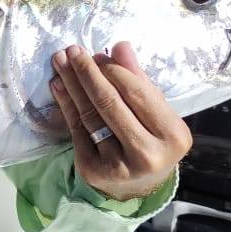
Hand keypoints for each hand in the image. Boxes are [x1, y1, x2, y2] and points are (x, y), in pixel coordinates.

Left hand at [50, 41, 191, 201]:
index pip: (136, 93)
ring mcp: (118, 165)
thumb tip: (120, 46)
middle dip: (87, 73)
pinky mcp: (93, 170)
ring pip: (89, 114)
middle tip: (72, 51)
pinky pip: (75, 129)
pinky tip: (58, 85)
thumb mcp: (154, 110)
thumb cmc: (150, 138)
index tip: (96, 54)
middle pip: (109, 103)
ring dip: (71, 84)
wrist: (139, 185)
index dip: (112, 70)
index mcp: (173, 136)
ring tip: (60, 61)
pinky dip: (65, 103)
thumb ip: (138, 78)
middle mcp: (148, 154)